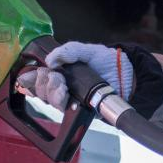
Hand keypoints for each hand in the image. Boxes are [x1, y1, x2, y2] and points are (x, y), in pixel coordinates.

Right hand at [15, 42, 134, 110]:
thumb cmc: (108, 62)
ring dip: (52, 94)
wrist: (128, 76)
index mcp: (62, 71)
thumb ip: (70, 50)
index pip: (39, 77)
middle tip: (56, 79)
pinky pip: (66, 112)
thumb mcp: (88, 50)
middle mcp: (64, 86)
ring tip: (62, 88)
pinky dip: (63, 105)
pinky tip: (67, 100)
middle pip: (42, 91)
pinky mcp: (81, 110)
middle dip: (44, 85)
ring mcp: (72, 99)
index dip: (34, 77)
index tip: (42, 72)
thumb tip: (50, 59)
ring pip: (51, 102)